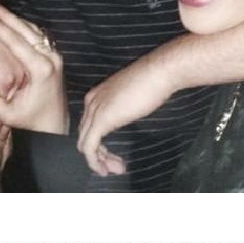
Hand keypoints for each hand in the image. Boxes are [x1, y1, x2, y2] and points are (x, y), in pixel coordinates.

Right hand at [0, 0, 68, 133]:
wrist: (54, 125)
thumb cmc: (31, 120)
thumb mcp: (8, 116)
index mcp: (41, 69)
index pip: (16, 41)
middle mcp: (51, 58)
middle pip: (25, 30)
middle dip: (5, 16)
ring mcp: (54, 56)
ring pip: (32, 30)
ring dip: (13, 18)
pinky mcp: (54, 56)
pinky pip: (36, 35)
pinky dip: (22, 26)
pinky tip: (9, 21)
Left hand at [78, 52, 175, 174]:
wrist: (158, 73)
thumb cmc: (151, 83)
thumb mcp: (131, 99)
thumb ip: (122, 109)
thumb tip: (124, 119)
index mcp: (96, 96)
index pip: (89, 126)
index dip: (100, 145)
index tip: (116, 157)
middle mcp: (90, 102)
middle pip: (86, 136)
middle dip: (100, 155)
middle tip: (117, 167)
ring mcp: (94, 110)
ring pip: (85, 143)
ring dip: (99, 161)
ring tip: (116, 170)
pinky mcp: (101, 120)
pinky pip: (89, 147)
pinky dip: (95, 161)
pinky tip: (105, 169)